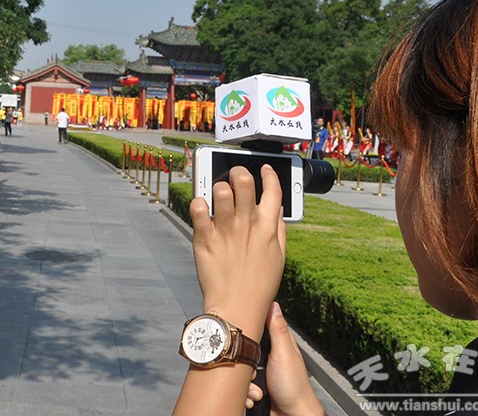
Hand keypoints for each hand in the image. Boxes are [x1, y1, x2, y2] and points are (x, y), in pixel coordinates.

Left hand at [190, 164, 285, 340]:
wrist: (237, 309)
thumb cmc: (258, 285)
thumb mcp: (278, 257)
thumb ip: (279, 230)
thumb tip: (278, 208)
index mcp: (268, 228)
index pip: (274, 190)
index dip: (269, 174)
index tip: (264, 169)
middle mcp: (247, 224)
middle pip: (244, 181)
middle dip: (238, 172)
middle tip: (233, 176)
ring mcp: (225, 230)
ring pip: (220, 190)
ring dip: (218, 187)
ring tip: (216, 195)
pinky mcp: (204, 238)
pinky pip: (198, 209)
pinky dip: (198, 204)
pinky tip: (201, 208)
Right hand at [246, 303, 322, 414]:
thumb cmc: (294, 388)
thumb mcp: (284, 354)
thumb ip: (277, 329)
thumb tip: (272, 304)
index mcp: (278, 344)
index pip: (259, 327)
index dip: (247, 328)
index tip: (236, 330)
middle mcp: (269, 357)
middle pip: (243, 350)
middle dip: (242, 363)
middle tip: (252, 371)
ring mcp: (262, 373)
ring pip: (240, 370)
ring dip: (245, 382)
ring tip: (257, 390)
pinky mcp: (255, 387)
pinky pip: (241, 386)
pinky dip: (245, 394)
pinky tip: (254, 397)